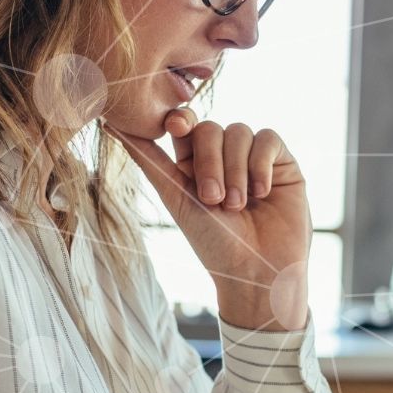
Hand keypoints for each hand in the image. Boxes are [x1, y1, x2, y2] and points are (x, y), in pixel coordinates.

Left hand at [110, 108, 311, 328]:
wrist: (258, 272)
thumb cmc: (215, 245)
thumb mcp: (176, 199)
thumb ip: (149, 161)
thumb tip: (110, 124)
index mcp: (194, 165)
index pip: (185, 126)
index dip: (180, 120)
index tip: (176, 126)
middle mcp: (224, 157)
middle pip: (211, 129)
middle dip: (210, 162)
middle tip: (214, 199)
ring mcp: (253, 158)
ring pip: (239, 132)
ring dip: (236, 170)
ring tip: (238, 206)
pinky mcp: (282, 163)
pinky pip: (268, 139)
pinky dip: (261, 164)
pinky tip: (261, 193)